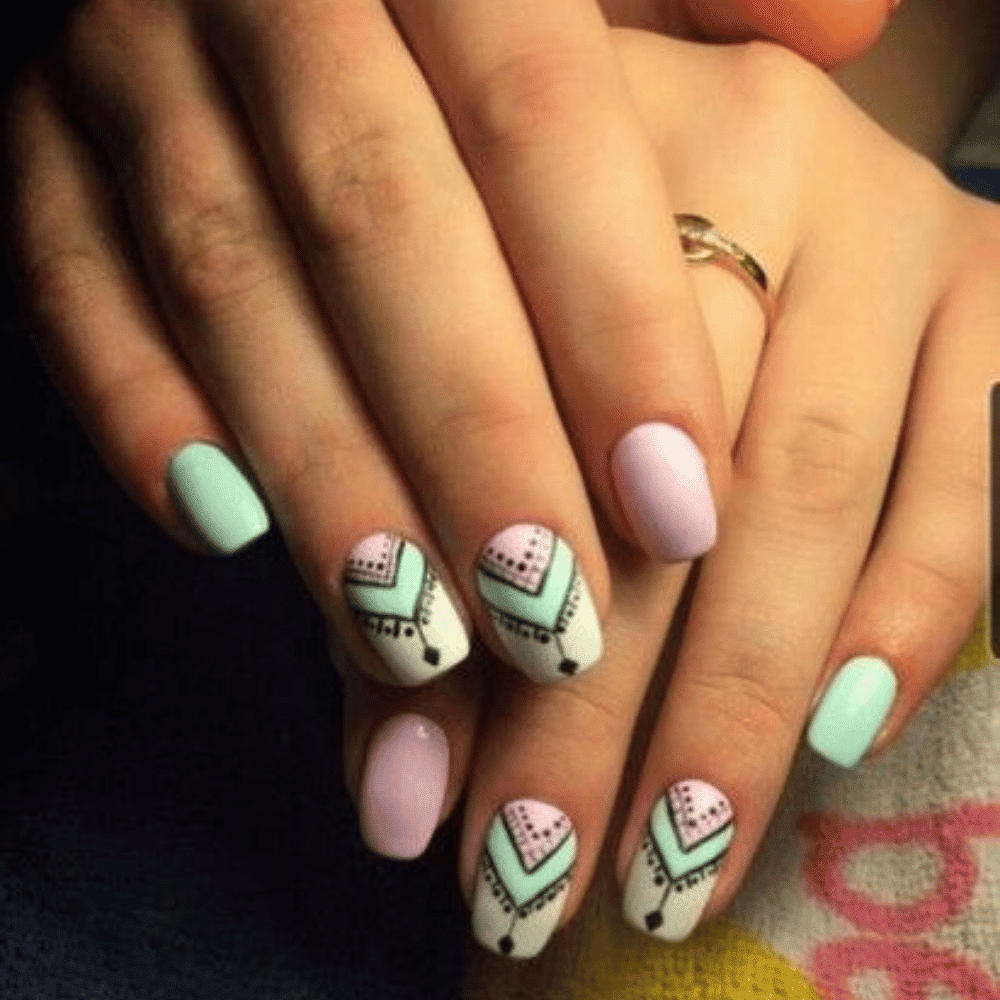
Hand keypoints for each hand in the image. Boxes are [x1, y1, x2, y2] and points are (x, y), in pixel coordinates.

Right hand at [2, 0, 898, 692]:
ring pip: (229, 280)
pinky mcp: (43, 156)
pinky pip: (69, 284)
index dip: (614, 324)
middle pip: (381, 222)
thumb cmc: (472, 6)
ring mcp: (135, 65)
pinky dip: (135, 409)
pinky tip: (219, 532)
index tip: (683, 511)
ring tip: (410, 633)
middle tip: (548, 615)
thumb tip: (854, 27)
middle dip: (470, 437)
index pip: (541, 122)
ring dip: (322, 471)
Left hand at [346, 31, 992, 956]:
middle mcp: (733, 145)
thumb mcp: (475, 375)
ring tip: (667, 862)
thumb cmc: (568, 288)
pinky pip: (966, 465)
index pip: (492, 399)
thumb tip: (395, 798)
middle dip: (589, 698)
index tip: (428, 802)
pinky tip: (831, 742)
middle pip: (643, 455)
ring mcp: (883, 210)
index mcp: (549, 144)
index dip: (459, 611)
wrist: (740, 161)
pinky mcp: (992, 276)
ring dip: (733, 699)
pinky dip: (900, 615)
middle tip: (538, 872)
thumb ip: (424, 553)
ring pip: (806, 479)